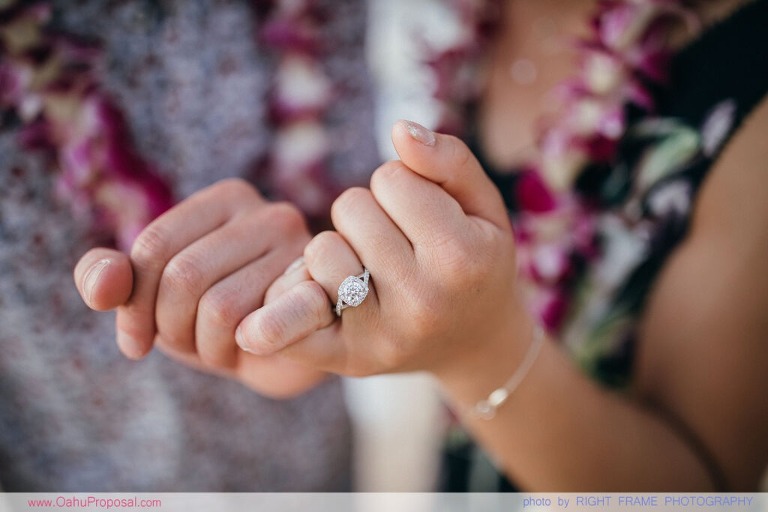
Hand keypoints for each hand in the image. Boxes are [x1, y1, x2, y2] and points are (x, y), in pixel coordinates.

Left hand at [74, 178, 326, 397]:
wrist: (283, 356)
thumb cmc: (212, 319)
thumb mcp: (153, 298)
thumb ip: (112, 280)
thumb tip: (102, 286)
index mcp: (225, 201)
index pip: (155, 246)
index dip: (133, 304)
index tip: (135, 344)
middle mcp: (270, 215)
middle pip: (184, 276)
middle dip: (171, 328)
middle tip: (189, 343)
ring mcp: (304, 255)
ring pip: (220, 308)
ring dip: (207, 347)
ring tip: (222, 347)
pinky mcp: (324, 298)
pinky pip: (262, 329)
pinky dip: (241, 352)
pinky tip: (249, 352)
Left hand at [236, 121, 527, 377]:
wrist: (475, 342)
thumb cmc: (478, 262)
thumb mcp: (483, 207)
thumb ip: (450, 160)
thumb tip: (398, 128)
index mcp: (461, 258)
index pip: (391, 178)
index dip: (402, 185)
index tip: (420, 212)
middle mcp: (422, 300)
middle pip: (350, 208)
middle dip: (368, 213)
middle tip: (395, 241)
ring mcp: (382, 334)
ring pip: (319, 249)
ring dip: (338, 246)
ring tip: (369, 267)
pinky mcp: (348, 359)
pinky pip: (293, 317)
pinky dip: (282, 307)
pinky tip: (302, 299)